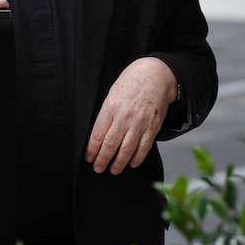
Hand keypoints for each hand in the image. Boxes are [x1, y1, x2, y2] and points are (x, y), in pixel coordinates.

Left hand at [85, 57, 177, 174]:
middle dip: (103, 160)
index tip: (89, 158)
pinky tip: (131, 163)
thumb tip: (98, 137)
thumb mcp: (112, 95)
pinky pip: (144, 147)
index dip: (92, 150)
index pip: (98, 134)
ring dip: (119, 163)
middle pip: (111, 145)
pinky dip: (137, 158)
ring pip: (127, 149)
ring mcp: (140, 122)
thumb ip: (106, 115)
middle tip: (98, 168)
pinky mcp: (153, 126)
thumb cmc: (130, 83)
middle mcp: (125, 116)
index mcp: (111, 107)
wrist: (155, 75)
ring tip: (113, 170)